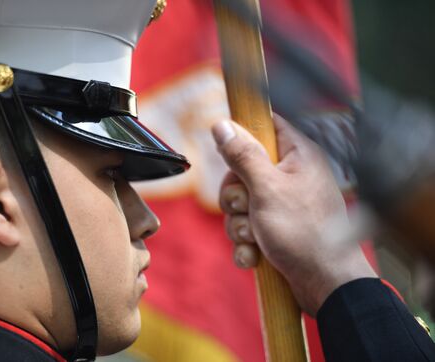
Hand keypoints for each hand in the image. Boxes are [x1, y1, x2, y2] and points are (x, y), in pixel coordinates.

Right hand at [211, 115, 375, 314]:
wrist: (325, 284)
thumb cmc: (303, 231)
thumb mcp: (267, 188)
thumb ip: (242, 156)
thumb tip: (222, 125)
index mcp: (297, 156)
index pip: (265, 126)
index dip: (243, 134)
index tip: (229, 153)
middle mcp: (290, 177)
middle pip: (242, 170)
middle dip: (235, 196)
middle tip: (247, 207)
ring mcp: (282, 205)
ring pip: (240, 204)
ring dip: (240, 225)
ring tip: (255, 238)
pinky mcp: (275, 229)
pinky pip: (247, 228)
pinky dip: (246, 244)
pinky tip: (255, 256)